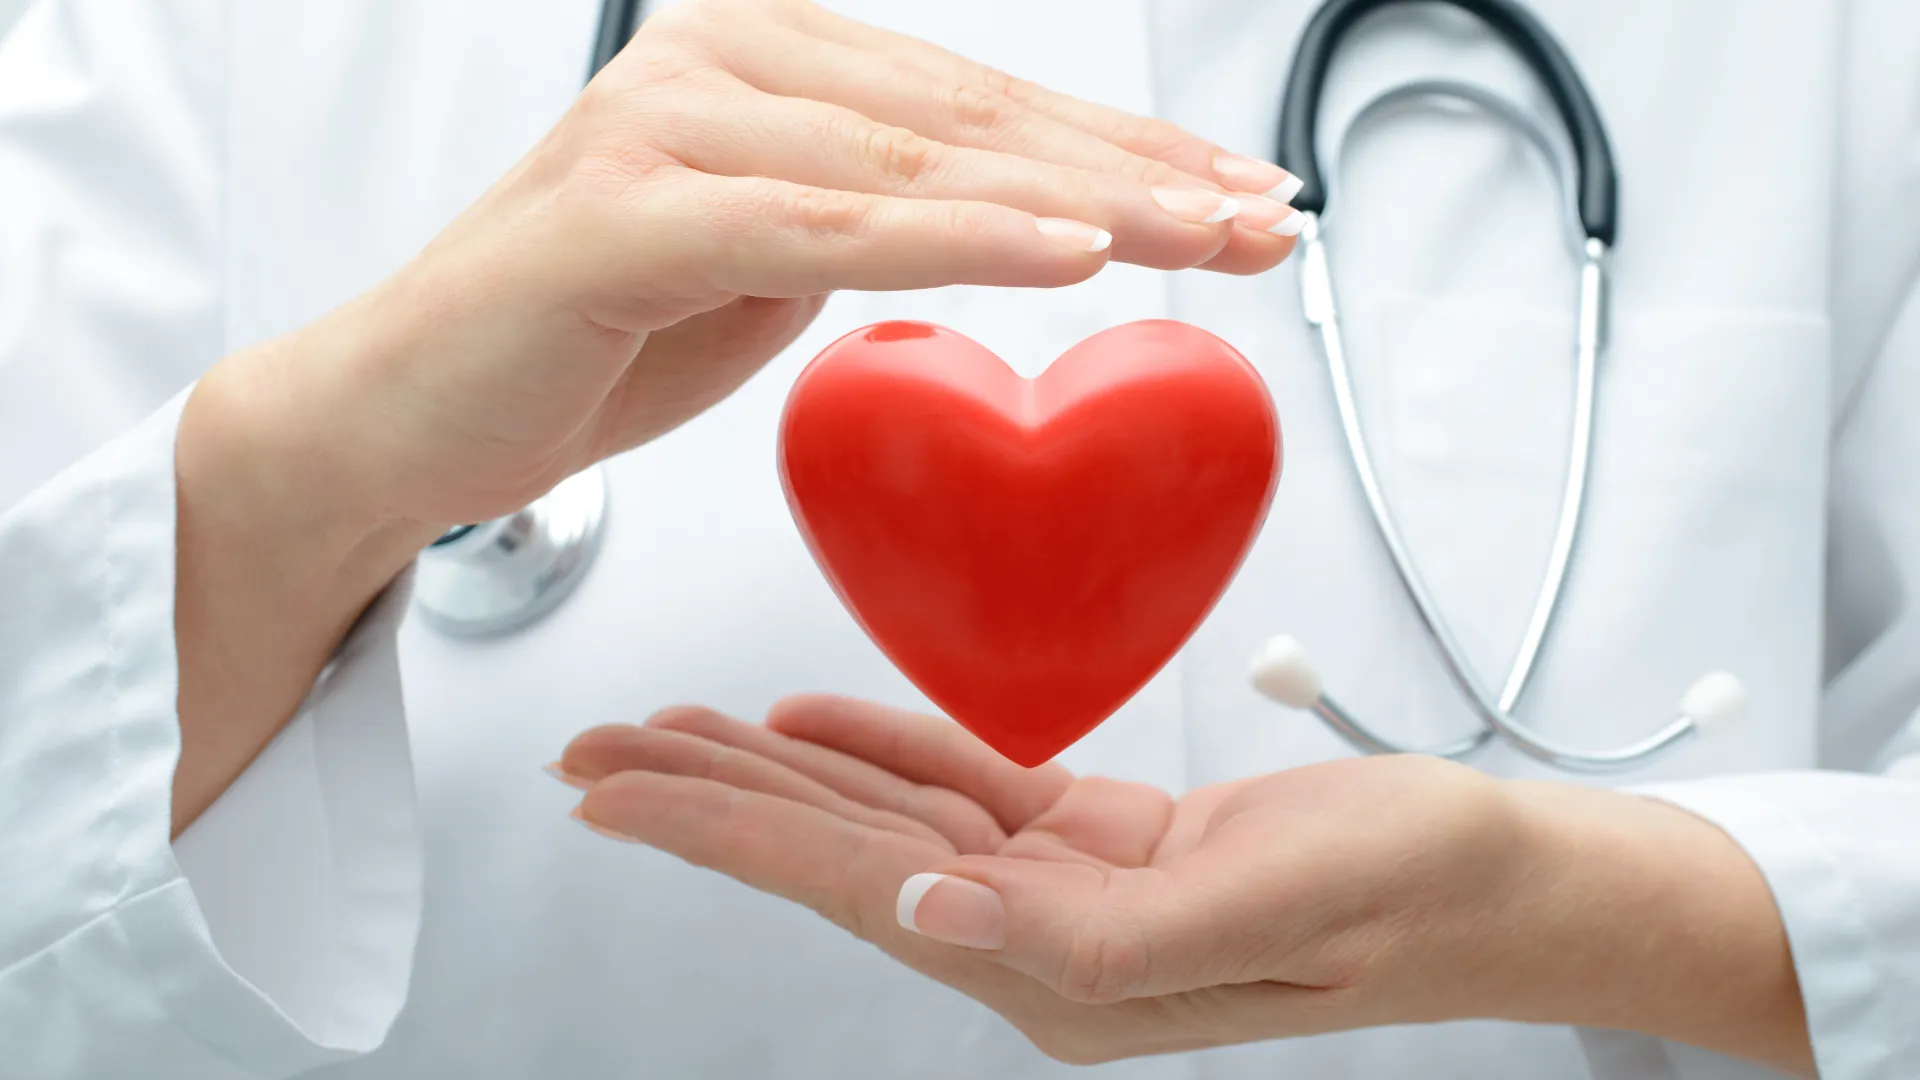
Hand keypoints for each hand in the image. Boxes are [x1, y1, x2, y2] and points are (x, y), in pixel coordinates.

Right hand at [169, 0, 1304, 831]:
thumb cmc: (585, 337)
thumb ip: (865, 217)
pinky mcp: (620, 214)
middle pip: (971, 120)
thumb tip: (999, 213)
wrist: (407, 411)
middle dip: (1138, 172)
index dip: (1124, 147)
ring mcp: (664, 125)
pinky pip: (820, 231)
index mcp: (762, 62)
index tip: (1239, 194)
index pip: (979, 104)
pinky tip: (1068, 250)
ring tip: (1206, 235)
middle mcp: (717, 63)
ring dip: (1081, 199)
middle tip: (1264, 217)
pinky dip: (952, 241)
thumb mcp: (762, 265)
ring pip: (913, 166)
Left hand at [560, 696, 1811, 1074]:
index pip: (854, 889)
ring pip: (887, 818)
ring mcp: (1069, 893)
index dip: (726, 833)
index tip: (615, 788)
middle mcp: (1042, 943)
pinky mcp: (1105, 843)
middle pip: (840, 856)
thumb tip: (925, 925)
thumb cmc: (1418, 892)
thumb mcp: (1267, 909)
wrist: (1509, 878)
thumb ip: (1092, 938)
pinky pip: (968, 787)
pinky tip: (814, 721)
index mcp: (1062, 975)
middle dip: (709, 799)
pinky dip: (886, 747)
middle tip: (593, 752)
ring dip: (777, 772)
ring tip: (669, 734)